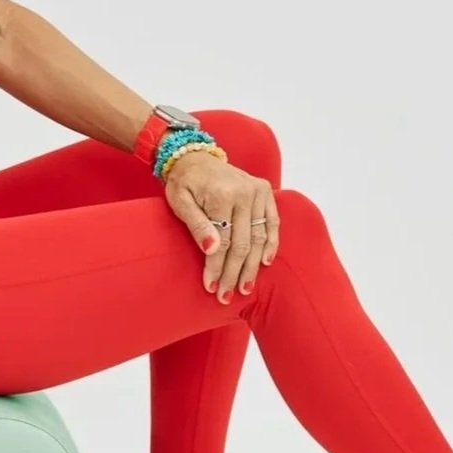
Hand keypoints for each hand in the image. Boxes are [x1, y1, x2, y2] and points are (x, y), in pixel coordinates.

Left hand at [160, 150, 281, 303]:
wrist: (195, 157)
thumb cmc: (184, 182)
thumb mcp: (180, 202)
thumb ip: (197, 225)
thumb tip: (212, 249)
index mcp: (222, 195)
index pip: (223, 241)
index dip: (217, 267)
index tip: (210, 287)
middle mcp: (245, 192)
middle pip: (242, 243)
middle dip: (234, 273)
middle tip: (227, 296)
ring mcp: (257, 191)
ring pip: (259, 237)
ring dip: (252, 265)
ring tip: (245, 288)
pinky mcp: (265, 191)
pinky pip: (273, 222)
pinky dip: (271, 243)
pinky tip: (265, 262)